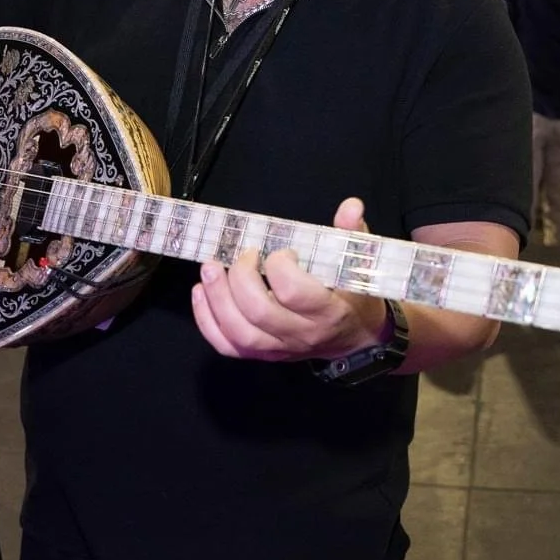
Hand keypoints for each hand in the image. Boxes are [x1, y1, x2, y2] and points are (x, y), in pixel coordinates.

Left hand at [190, 197, 386, 362]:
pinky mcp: (263, 354)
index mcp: (328, 310)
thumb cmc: (353, 295)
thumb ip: (351, 233)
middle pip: (259, 312)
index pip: (294, 293)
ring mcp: (280, 349)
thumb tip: (351, 205)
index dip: (279, 267)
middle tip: (244, 255)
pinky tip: (201, 292)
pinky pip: (228, 346)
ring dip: (217, 298)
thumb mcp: (358, 263)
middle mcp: (302, 334)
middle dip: (241, 277)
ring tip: (210, 269)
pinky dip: (207, 320)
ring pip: (239, 333)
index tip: (279, 251)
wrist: (355, 337)